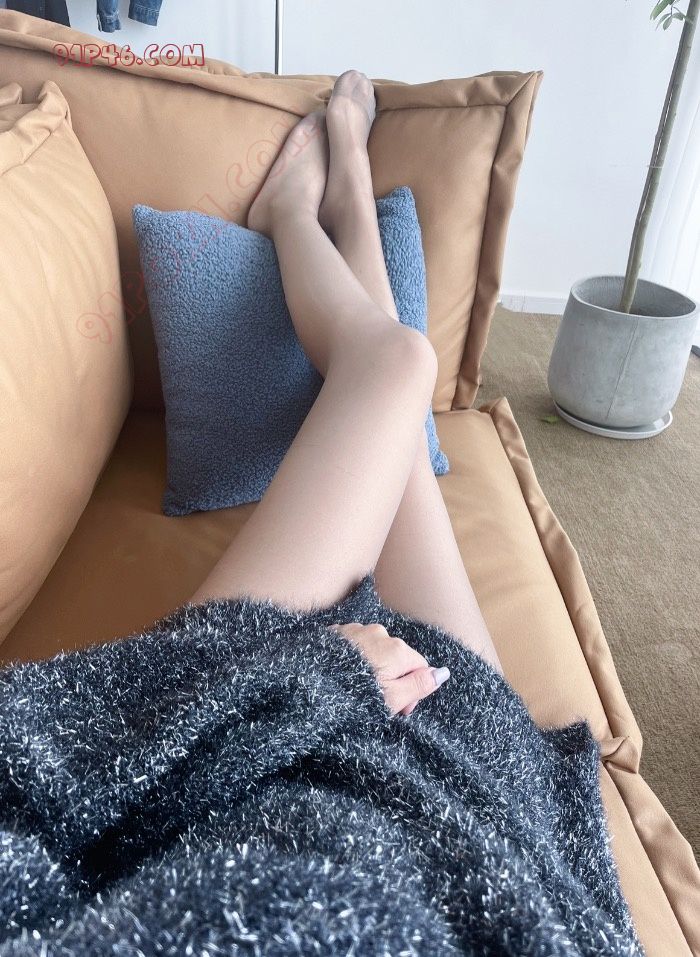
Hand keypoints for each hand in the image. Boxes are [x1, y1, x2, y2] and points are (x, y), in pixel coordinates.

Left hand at [329, 622, 449, 715]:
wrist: (309, 685)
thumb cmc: (352, 697)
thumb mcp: (392, 699)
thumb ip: (420, 685)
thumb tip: (443, 673)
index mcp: (397, 649)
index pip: (419, 666)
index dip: (413, 690)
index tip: (400, 710)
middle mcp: (379, 633)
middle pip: (397, 657)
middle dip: (392, 678)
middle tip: (376, 703)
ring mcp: (355, 630)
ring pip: (374, 650)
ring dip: (371, 668)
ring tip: (355, 690)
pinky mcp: (335, 633)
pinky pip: (353, 646)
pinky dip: (352, 660)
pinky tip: (341, 676)